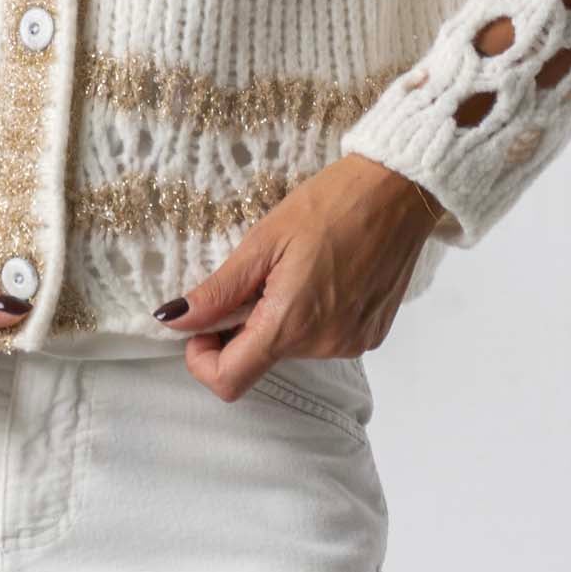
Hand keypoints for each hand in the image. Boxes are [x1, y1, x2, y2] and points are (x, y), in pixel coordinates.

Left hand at [149, 154, 445, 401]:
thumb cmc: (329, 203)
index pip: (230, 381)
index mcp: (291, 324)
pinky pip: (324, 338)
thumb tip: (171, 320)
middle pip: (260, 359)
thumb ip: (218, 290)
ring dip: (279, 317)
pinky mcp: (372, 335)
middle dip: (243, 325)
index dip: (203, 359)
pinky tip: (324, 273)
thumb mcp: (263, 240)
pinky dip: (311, 315)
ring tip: (296, 265)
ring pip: (292, 348)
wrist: (399, 190)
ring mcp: (352, 344)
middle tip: (256, 273)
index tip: (203, 323)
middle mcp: (323, 346)